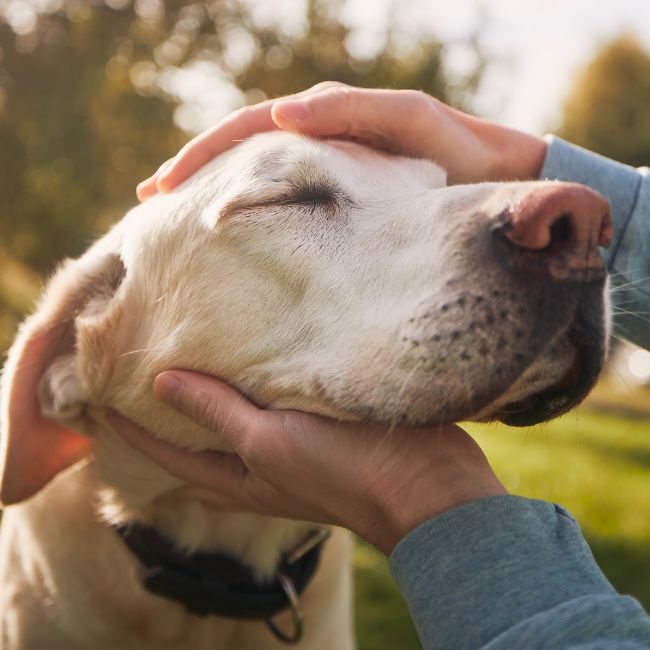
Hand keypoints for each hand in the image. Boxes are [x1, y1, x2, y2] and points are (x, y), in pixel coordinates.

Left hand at [107, 370, 506, 554]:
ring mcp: (292, 446)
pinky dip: (256, 383)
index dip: (134, 432)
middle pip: (201, 441)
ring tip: (192, 360)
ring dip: (214, 396)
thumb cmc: (341, 469)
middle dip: (170, 416)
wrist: (422, 482)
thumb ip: (218, 414)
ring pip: (239, 419)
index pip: (170, 455)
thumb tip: (161, 383)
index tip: (103, 400)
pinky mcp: (321, 425)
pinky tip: (256, 356)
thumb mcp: (269, 442)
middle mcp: (261, 465)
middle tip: (143, 379)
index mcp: (242, 478)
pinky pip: (276, 402)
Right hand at [136, 82, 547, 199]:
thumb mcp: (411, 123)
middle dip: (194, 174)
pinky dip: (253, 213)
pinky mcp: (343, 203)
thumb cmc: (458, 152)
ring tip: (174, 221)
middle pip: (241, 152)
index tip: (164, 188)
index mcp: (327, 122)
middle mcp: (319, 142)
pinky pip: (287, 203)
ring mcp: (328, 173)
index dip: (203, 156)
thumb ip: (355, 114)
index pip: (249, 132)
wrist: (496, 179)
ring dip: (215, 194)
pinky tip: (232, 236)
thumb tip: (286, 116)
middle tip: (150, 205)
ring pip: (258, 179)